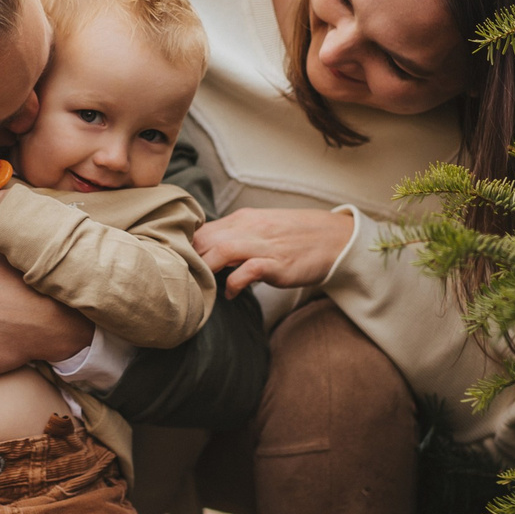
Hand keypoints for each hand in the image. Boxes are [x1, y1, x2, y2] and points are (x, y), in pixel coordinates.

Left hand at [194, 206, 356, 296]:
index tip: (179, 267)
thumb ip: (235, 237)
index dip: (184, 249)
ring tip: (202, 287)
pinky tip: (231, 294)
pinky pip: (246, 272)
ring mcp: (263, 245)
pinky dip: (233, 285)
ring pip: (220, 252)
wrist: (335, 239)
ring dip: (206, 271)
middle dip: (188, 262)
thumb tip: (208, 253)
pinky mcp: (277, 263)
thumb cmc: (296, 238)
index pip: (201, 230)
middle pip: (204, 241)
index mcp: (242, 219)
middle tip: (184, 282)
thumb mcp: (261, 229)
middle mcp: (249, 228)